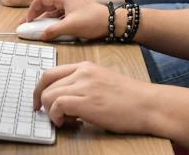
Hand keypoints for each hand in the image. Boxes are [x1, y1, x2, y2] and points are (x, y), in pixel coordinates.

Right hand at [23, 0, 108, 40]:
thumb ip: (53, 30)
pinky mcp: (77, 8)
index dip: (31, 10)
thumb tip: (41, 35)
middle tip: (29, 24)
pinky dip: (54, 19)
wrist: (112, 22)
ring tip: (38, 27)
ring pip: (53, 8)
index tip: (27, 21)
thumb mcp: (70, 27)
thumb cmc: (93, 21)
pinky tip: (52, 27)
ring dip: (45, 17)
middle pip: (46, 3)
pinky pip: (60, 12)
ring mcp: (72, 2)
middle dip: (36, 14)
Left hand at [33, 61, 158, 132]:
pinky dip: (56, 116)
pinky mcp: (86, 101)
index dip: (40, 88)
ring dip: (51, 111)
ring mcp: (84, 85)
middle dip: (41, 101)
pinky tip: (68, 123)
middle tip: (47, 115)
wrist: (148, 104)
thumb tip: (65, 100)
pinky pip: (57, 105)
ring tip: (65, 120)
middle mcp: (82, 72)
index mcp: (86, 66)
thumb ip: (84, 85)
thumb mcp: (103, 82)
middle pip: (46, 82)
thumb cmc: (131, 98)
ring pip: (49, 95)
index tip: (39, 101)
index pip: (51, 72)